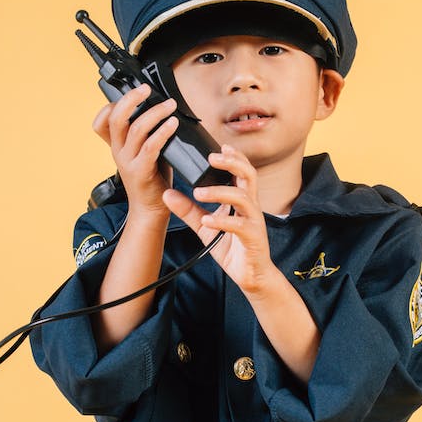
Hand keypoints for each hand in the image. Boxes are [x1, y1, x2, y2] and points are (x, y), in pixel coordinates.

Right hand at [93, 84, 178, 216]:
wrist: (150, 209)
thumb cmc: (151, 178)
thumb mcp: (144, 151)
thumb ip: (147, 133)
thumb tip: (164, 108)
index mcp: (117, 146)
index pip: (101, 121)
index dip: (112, 104)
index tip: (131, 92)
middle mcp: (118, 152)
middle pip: (116, 118)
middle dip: (131, 99)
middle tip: (146, 89)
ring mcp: (128, 162)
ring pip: (135, 129)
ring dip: (155, 113)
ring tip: (169, 105)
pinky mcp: (141, 172)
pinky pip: (150, 147)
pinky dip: (162, 132)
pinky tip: (172, 124)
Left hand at [162, 145, 279, 296]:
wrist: (250, 275)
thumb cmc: (232, 246)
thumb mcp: (205, 226)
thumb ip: (188, 209)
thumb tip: (167, 194)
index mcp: (242, 199)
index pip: (242, 170)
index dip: (233, 156)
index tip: (219, 146)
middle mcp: (251, 206)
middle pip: (248, 175)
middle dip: (232, 163)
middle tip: (212, 158)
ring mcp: (254, 221)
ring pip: (243, 197)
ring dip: (219, 192)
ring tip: (198, 192)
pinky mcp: (253, 237)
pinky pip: (238, 225)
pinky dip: (221, 221)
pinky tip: (206, 220)